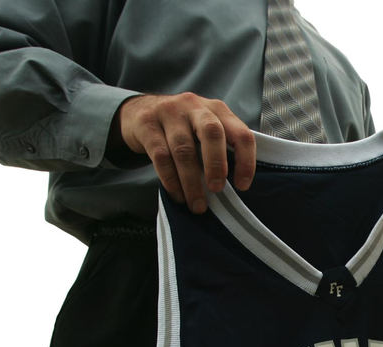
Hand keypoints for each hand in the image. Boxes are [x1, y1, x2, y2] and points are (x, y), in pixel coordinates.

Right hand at [116, 93, 256, 213]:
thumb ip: (221, 145)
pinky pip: (161, 156)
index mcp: (217, 109)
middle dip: (217, 165)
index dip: (246, 161)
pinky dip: (171, 180)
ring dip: (192, 182)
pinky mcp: (146, 124)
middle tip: (217, 190)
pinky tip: (178, 195)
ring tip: (197, 205)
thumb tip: (237, 184)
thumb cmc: (180, 127)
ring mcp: (169, 113)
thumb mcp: (204, 128)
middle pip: (212, 133)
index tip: (243, 186)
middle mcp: (194, 106)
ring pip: (183, 149)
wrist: (136, 111)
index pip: (241, 133)